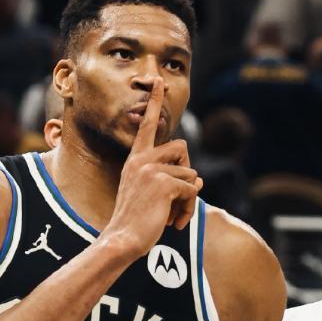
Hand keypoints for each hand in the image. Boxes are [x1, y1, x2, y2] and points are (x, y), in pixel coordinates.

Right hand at [102, 78, 202, 258]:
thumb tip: (199, 180)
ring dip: (188, 198)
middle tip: (179, 194)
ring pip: (191, 174)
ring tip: (173, 215)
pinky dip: (188, 208)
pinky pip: (192, 189)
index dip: (154, 102)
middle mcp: (142, 160)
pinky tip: (175, 223)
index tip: (158, 81)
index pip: (147, 125)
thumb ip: (169, 180)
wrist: (122, 238)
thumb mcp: (148, 194)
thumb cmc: (134, 220)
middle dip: (187, 170)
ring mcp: (152, 170)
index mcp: (135, 159)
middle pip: (182, 147)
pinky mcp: (164, 183)